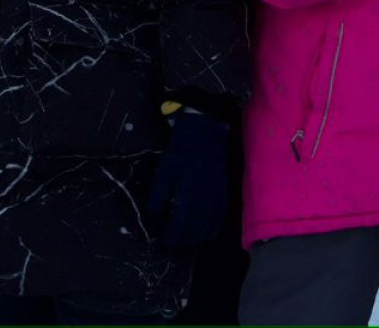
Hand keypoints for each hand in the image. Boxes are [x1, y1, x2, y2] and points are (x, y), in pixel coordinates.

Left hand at [148, 109, 230, 247]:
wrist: (205, 134)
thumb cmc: (181, 151)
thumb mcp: (165, 170)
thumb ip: (160, 193)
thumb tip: (155, 213)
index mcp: (189, 192)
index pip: (181, 222)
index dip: (174, 234)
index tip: (165, 240)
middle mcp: (205, 197)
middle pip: (197, 226)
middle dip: (186, 238)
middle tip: (176, 244)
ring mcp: (217, 194)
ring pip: (210, 223)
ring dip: (200, 235)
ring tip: (190, 241)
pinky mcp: (223, 190)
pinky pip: (221, 214)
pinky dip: (215, 226)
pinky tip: (209, 231)